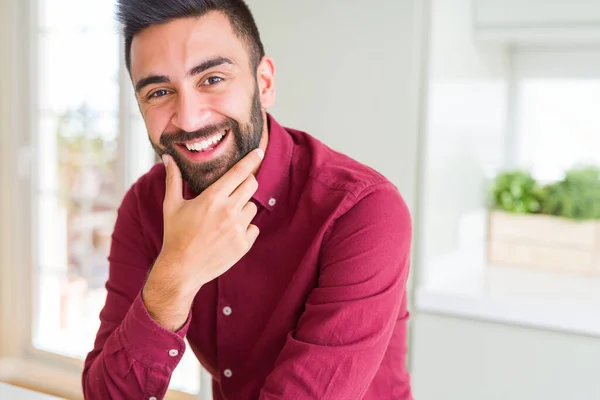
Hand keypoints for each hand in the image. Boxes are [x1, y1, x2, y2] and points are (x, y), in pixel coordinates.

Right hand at [142, 148, 262, 329]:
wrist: (181, 269)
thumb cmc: (175, 235)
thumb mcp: (171, 205)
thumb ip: (173, 179)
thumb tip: (167, 158)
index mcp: (213, 198)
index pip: (239, 172)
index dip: (252, 159)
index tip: (259, 152)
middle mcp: (229, 211)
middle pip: (252, 185)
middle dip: (246, 183)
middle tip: (236, 190)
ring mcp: (238, 228)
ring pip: (253, 207)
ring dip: (243, 208)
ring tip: (225, 218)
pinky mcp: (244, 244)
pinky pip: (254, 228)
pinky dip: (245, 228)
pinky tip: (229, 233)